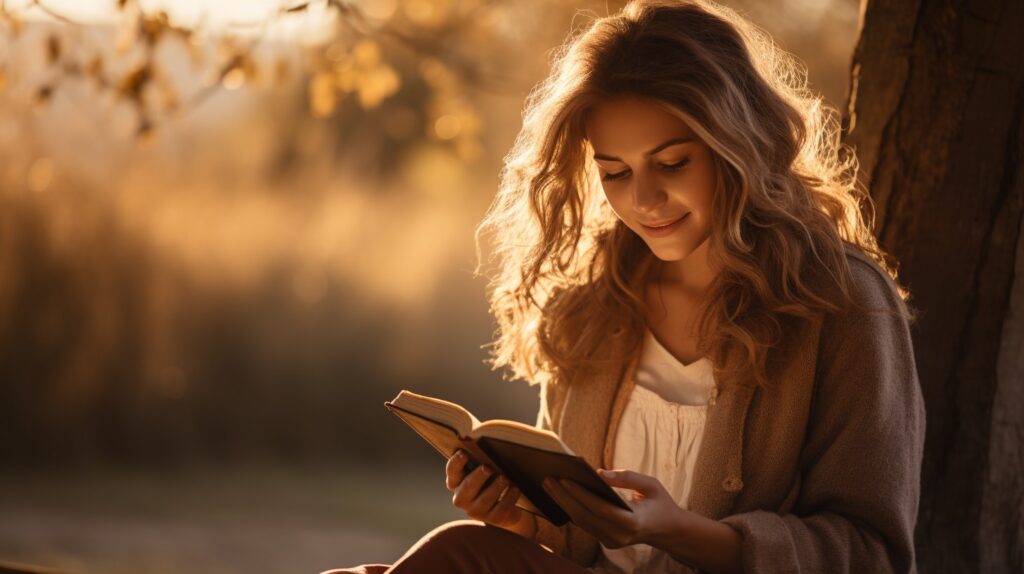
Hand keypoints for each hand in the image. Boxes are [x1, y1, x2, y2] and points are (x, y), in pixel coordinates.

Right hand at [445, 449, 523, 528]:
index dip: (456, 462)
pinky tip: (515, 488)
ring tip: (505, 478)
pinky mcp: (493, 519)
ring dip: (496, 487)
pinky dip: (509, 498)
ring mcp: (476, 511)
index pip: (452, 471)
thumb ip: (480, 461)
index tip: (464, 453)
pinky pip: (501, 509)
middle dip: (478, 476)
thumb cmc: (490, 479)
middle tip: (487, 468)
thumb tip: (488, 450)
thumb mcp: (482, 471)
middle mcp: (462, 498)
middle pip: (468, 486)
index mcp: (456, 482)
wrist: (504, 504)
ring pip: (485, 500)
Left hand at [541, 468, 686, 548]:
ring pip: (581, 522)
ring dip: (563, 502)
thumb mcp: (651, 485)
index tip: (564, 479)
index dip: (580, 494)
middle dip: (564, 497)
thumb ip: (627, 477)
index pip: (600, 508)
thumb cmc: (660, 503)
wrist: (668, 530)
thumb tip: (599, 473)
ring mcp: (612, 541)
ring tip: (549, 484)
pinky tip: (561, 495)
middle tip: (548, 478)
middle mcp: (619, 536)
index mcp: (632, 522)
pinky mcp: (607, 542)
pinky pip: (585, 524)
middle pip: (585, 516)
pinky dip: (572, 508)